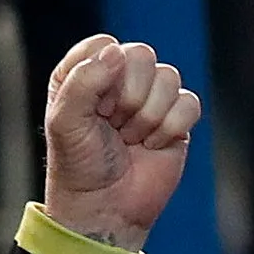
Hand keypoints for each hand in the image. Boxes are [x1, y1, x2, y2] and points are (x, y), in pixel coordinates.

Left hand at [39, 35, 201, 250]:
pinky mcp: (177, 122)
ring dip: (149, 115)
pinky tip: (152, 144)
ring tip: (131, 138)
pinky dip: (171, 127)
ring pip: (169, 77)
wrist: (105, 208)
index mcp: (86, 72)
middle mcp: (120, 81)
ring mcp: (151, 100)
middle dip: (130, 95)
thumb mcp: (64, 120)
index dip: (104, 74)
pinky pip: (189, 103)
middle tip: (114, 124)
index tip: (94, 108)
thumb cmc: (78, 165)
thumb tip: (118, 52)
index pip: (106, 45)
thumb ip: (83, 80)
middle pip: (142, 55)